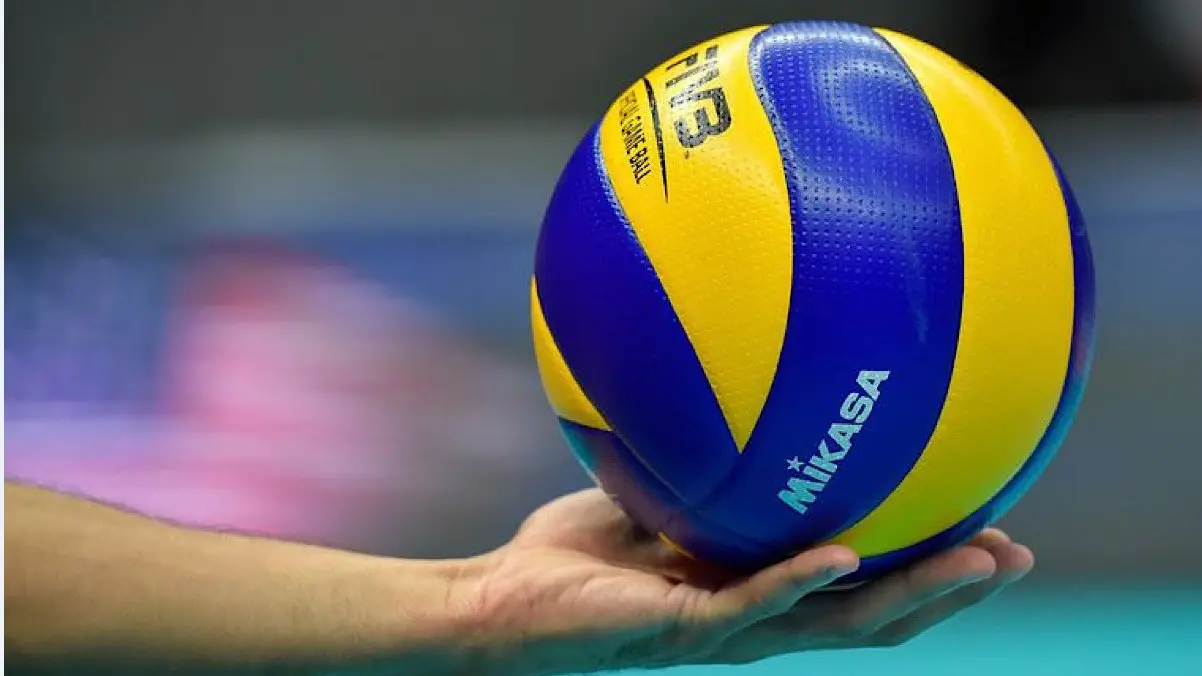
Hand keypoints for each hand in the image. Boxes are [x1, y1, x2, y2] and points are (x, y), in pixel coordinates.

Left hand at [462, 489, 1033, 674]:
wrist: (500, 606)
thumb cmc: (572, 557)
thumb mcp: (651, 499)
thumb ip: (699, 470)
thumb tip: (732, 395)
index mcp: (755, 590)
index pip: (858, 587)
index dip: (923, 568)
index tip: (984, 528)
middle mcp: (753, 618)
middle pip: (874, 617)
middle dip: (948, 591)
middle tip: (1015, 553)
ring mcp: (722, 630)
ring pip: (838, 624)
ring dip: (910, 595)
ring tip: (974, 561)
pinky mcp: (680, 628)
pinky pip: (750, 606)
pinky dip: (798, 580)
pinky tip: (846, 555)